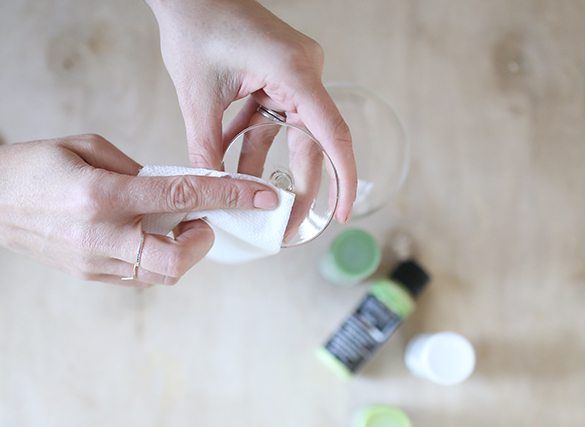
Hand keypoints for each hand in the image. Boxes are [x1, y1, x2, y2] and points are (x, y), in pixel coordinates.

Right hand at [0, 134, 277, 285]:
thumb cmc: (39, 167)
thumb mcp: (89, 147)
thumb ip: (139, 170)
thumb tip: (177, 187)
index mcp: (103, 195)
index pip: (181, 197)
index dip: (228, 196)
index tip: (260, 196)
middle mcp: (101, 235)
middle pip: (175, 260)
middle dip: (202, 243)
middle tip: (200, 221)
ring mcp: (94, 262)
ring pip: (160, 274)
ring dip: (181, 250)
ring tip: (174, 224)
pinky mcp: (90, 274)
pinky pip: (140, 274)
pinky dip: (157, 256)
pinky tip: (149, 234)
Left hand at [146, 0, 355, 222]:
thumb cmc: (195, 25)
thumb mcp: (197, 95)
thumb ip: (206, 146)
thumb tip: (212, 188)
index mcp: (294, 73)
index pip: (332, 134)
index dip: (343, 179)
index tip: (343, 214)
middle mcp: (303, 75)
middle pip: (313, 142)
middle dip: (301, 186)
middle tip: (290, 225)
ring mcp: (292, 76)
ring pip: (290, 134)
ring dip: (268, 165)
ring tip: (256, 203)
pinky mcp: (277, 77)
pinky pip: (272, 118)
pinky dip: (252, 140)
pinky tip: (230, 163)